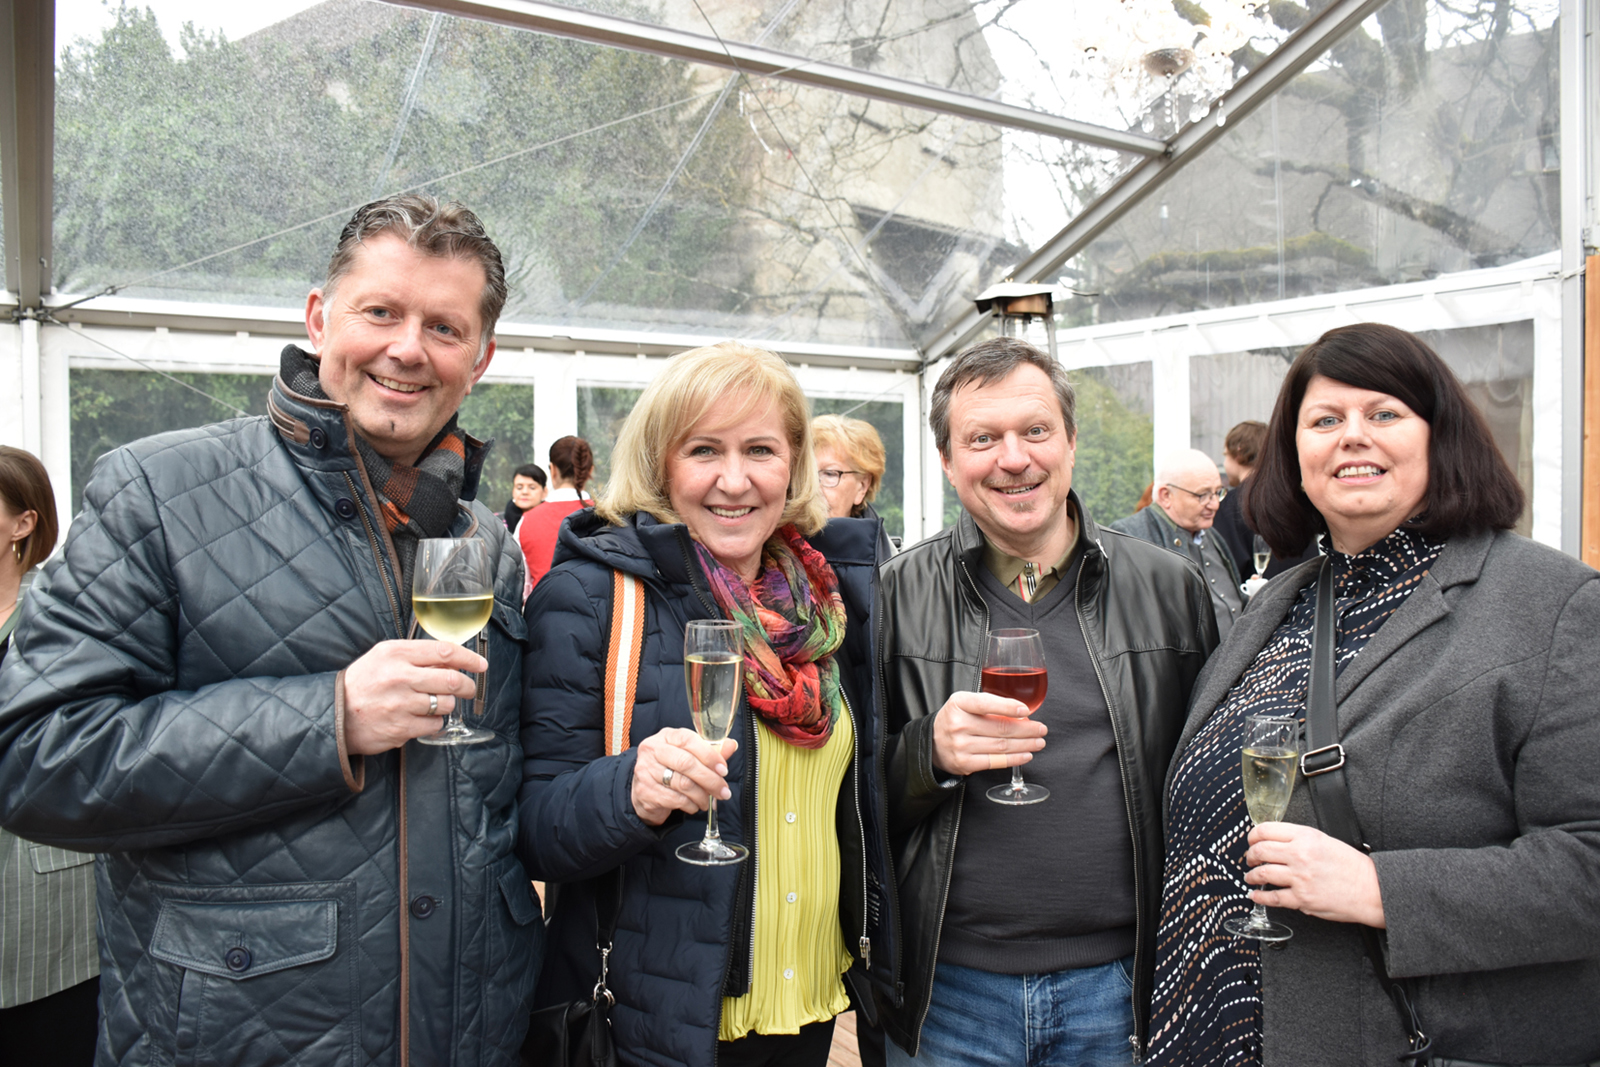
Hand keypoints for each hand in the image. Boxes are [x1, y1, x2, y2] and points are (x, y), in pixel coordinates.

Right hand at [342, 640, 486, 754]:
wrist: (334, 713)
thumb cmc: (364, 682)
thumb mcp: (385, 657)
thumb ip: (417, 655)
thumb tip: (454, 661)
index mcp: (396, 654)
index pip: (444, 651)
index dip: (469, 658)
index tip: (480, 665)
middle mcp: (399, 677)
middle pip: (451, 680)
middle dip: (468, 686)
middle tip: (469, 689)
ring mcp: (400, 704)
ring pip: (446, 704)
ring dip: (448, 704)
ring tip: (435, 703)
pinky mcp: (400, 727)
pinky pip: (434, 724)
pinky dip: (435, 722)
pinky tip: (422, 717)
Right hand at [630, 728, 738, 826]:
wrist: (644, 788)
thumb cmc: (670, 768)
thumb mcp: (689, 754)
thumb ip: (710, 751)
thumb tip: (731, 745)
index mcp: (666, 736)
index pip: (689, 740)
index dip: (709, 755)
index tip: (723, 769)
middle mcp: (653, 750)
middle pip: (686, 763)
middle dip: (710, 779)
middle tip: (723, 791)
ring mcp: (646, 771)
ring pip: (683, 784)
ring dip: (702, 795)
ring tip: (708, 800)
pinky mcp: (645, 791)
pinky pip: (675, 800)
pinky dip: (690, 804)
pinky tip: (694, 805)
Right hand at [929, 691, 1046, 776]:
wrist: (933, 742)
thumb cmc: (956, 719)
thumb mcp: (966, 703)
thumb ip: (989, 704)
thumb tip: (1023, 714)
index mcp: (959, 703)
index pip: (986, 703)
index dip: (1008, 707)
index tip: (1027, 710)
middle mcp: (958, 724)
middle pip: (1000, 727)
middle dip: (1026, 729)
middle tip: (1041, 729)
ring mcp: (961, 745)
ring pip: (1001, 745)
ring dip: (1025, 744)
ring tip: (1038, 742)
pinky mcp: (965, 763)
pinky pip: (995, 761)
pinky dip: (1014, 758)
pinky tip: (1026, 754)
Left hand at [1244, 822, 1385, 927]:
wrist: (1372, 889)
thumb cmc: (1353, 866)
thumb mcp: (1326, 840)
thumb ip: (1300, 839)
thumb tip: (1277, 841)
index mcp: (1305, 837)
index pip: (1266, 830)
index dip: (1253, 836)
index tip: (1251, 841)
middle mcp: (1299, 855)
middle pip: (1260, 850)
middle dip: (1250, 856)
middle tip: (1249, 859)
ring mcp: (1299, 878)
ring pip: (1262, 873)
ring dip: (1251, 876)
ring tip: (1250, 877)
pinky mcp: (1302, 899)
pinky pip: (1273, 897)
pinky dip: (1260, 896)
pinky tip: (1256, 895)